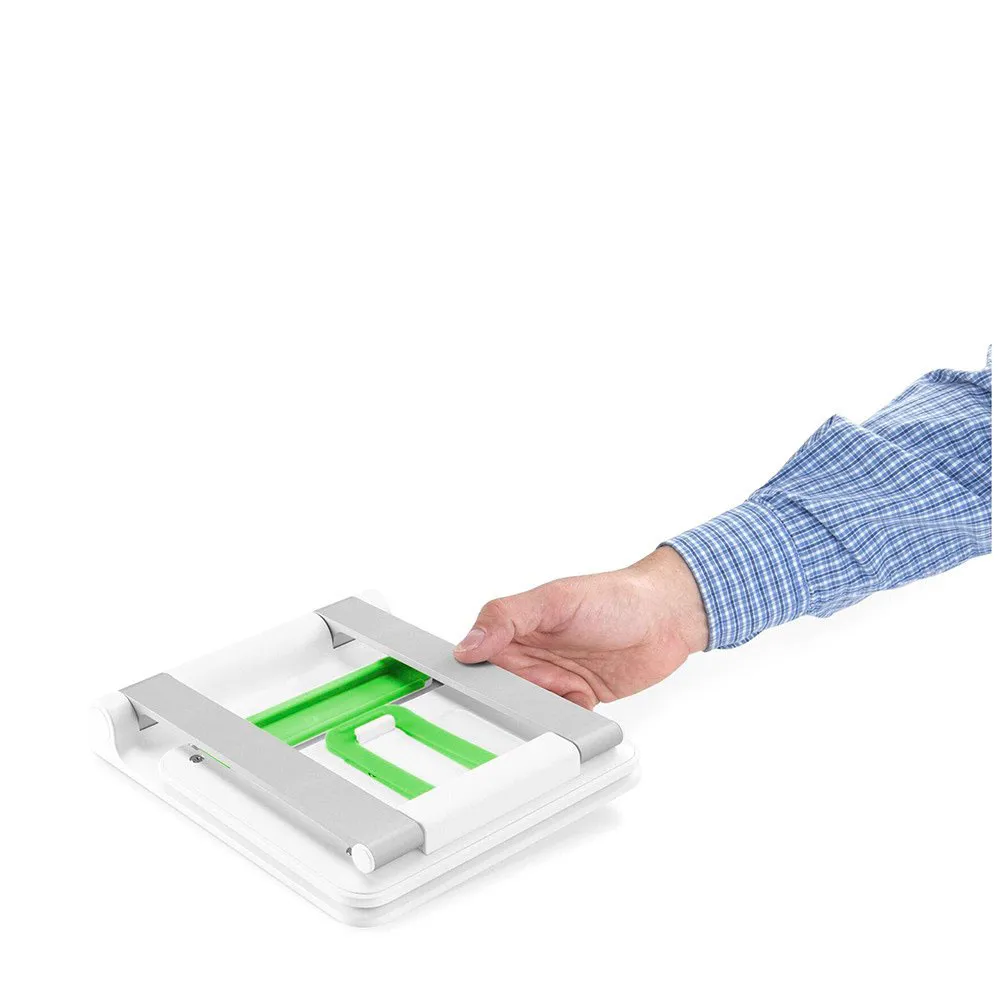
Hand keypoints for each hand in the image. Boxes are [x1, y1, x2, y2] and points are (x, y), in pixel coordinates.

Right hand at [453, 547, 707, 708]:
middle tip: (529, 694)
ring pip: (531, 707)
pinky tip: (577, 710)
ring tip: (557, 700)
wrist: (668, 617)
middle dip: (513, 698)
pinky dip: (566, 722)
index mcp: (519, 624)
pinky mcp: (579, 696)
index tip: (471, 690)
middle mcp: (533, 651)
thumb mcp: (555, 600)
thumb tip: (467, 644)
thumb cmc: (615, 596)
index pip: (480, 654)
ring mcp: (556, 675)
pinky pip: (561, 719)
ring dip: (540, 711)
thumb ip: (507, 618)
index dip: (474, 674)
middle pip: (504, 688)